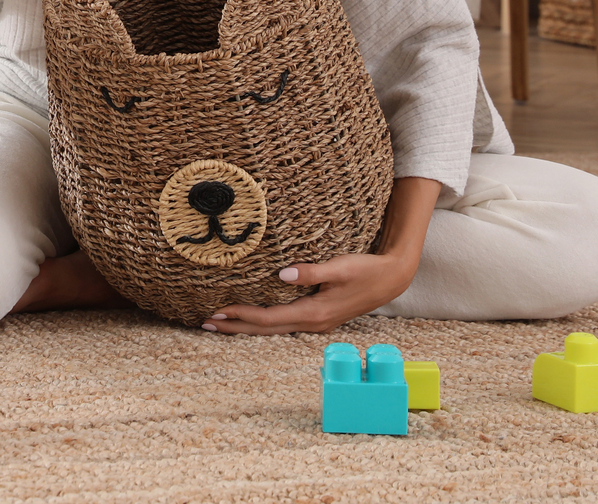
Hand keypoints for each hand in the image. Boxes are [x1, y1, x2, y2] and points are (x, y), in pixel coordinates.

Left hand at [201, 251, 416, 334]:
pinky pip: (283, 323)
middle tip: (206, 323)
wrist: (392, 278)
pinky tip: (251, 318)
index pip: (270, 318)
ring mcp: (316, 322)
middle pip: (266, 329)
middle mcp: (313, 322)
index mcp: (315, 313)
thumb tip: (282, 274)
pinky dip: (262, 322)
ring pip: (273, 329)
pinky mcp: (318, 316)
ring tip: (220, 323)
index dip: (243, 315)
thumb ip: (311, 271)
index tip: (219, 310)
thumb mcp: (341, 267)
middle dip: (235, 326)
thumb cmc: (366, 270)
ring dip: (245, 326)